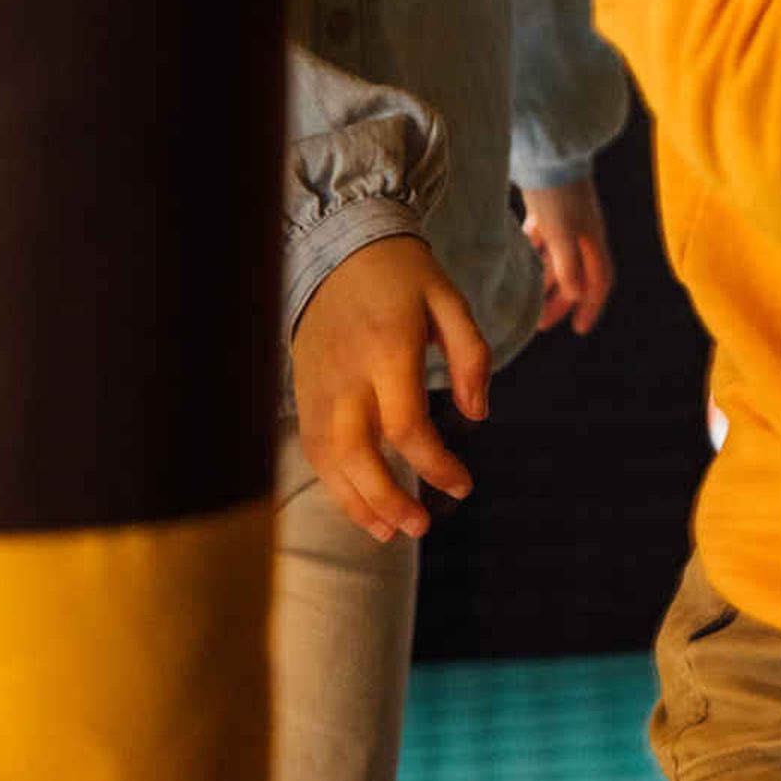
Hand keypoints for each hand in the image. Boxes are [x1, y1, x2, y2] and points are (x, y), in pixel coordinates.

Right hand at [289, 235, 489, 544]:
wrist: (339, 247)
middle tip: (422, 528)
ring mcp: (317, 386)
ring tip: (390, 533)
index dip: (436, 464)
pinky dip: (333, 484)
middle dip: (389, 499)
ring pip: (329, 460)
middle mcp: (346, 374)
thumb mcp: (450, 300)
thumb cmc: (404, 277)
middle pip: (358, 454)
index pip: (406, 426)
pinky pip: (313, 449)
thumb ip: (471, 356)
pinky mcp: (302, 393)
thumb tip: (478, 415)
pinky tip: (360, 506)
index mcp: (387, 348)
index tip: (464, 485)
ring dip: (357, 503)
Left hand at [520, 176, 615, 335]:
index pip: (598, 281)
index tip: (579, 329)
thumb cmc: (558, 192)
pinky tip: (517, 262)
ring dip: (545, 281)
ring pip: (557, 260)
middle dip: (561, 300)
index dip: (590, 306)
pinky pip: (541, 241)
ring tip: (527, 298)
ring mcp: (565, 221)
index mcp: (592, 241)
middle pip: (575, 275)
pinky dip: (532, 255)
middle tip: (542, 324)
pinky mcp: (546, 208)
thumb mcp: (562, 232)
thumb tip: (574, 294)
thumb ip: (568, 264)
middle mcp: (582, 234)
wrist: (548, 151)